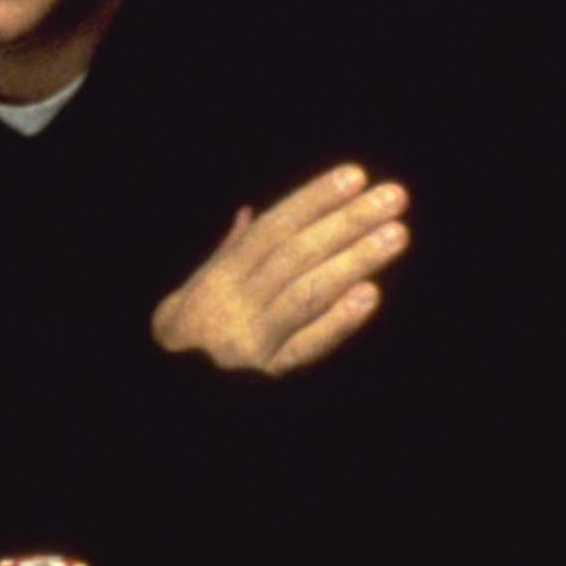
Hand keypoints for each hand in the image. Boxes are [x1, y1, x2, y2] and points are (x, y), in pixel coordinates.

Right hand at [150, 164, 409, 375]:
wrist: (168, 390)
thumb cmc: (192, 334)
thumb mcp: (199, 289)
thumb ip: (228, 252)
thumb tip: (249, 213)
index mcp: (222, 277)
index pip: (273, 229)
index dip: (314, 199)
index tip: (355, 176)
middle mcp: (234, 303)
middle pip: (295, 255)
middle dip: (347, 222)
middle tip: (394, 197)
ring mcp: (250, 339)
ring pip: (305, 293)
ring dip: (354, 261)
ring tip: (396, 235)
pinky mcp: (266, 375)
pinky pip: (306, 346)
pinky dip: (337, 322)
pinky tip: (370, 295)